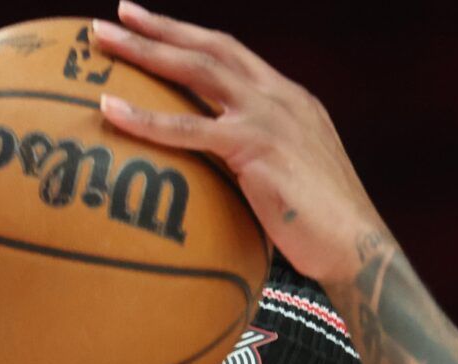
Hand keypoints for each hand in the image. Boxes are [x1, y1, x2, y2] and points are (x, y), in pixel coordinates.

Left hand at [90, 1, 387, 286]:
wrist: (356, 247)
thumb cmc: (322, 229)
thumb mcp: (292, 179)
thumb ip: (260, 164)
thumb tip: (222, 183)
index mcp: (289, 100)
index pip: (233, 54)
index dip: (191, 36)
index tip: (153, 23)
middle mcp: (279, 98)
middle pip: (211, 49)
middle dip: (161, 27)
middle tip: (116, 14)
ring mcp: (267, 118)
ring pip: (196, 71)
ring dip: (144, 51)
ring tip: (100, 40)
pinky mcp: (254, 148)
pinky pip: (187, 129)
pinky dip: (144, 117)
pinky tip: (109, 109)